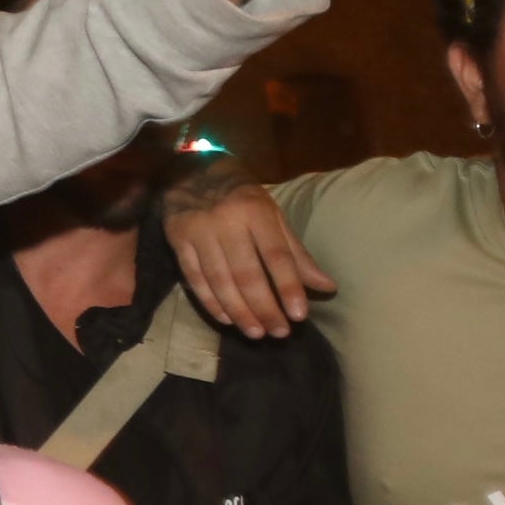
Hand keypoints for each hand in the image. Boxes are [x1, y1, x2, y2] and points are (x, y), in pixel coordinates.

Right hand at [162, 161, 331, 338]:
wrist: (190, 171)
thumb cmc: (241, 197)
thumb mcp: (272, 216)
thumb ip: (296, 253)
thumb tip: (326, 287)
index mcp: (256, 211)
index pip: (276, 255)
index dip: (288, 287)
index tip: (299, 316)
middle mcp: (226, 221)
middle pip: (247, 273)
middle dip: (265, 307)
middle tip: (280, 333)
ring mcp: (199, 231)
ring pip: (220, 281)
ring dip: (239, 312)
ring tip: (257, 333)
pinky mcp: (177, 240)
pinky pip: (194, 278)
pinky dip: (211, 302)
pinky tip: (227, 319)